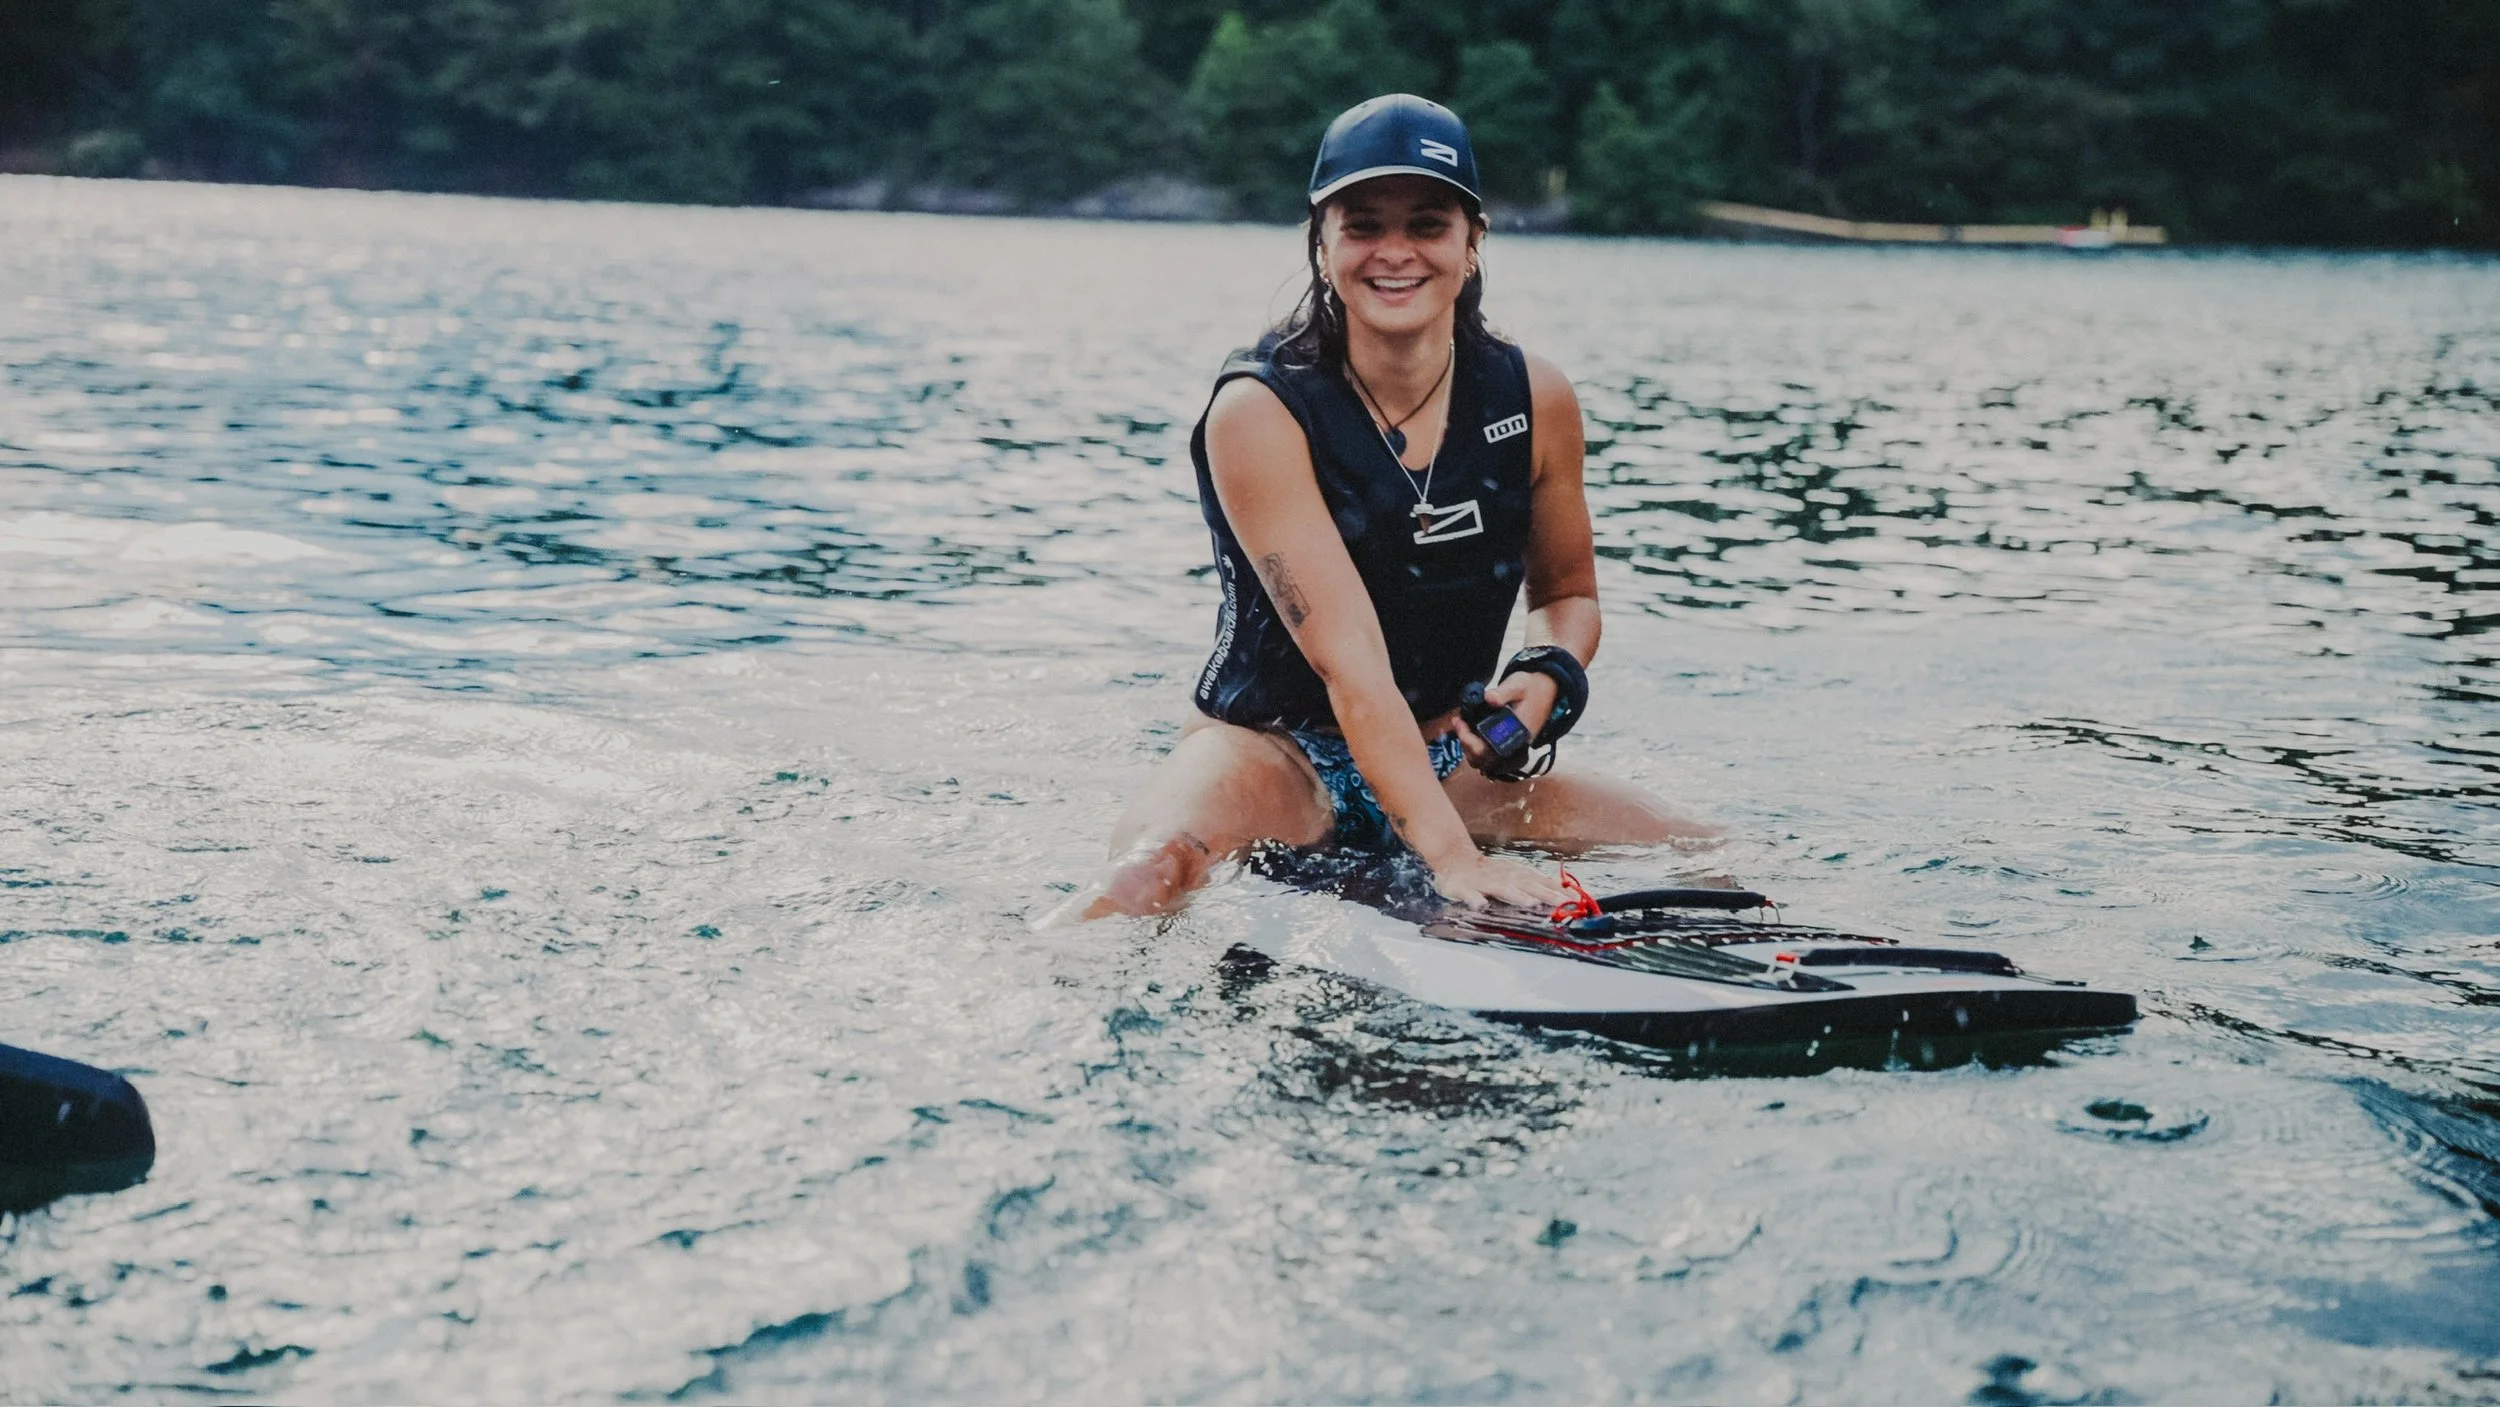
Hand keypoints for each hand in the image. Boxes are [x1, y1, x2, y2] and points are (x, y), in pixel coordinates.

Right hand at [1426, 849, 1567, 909]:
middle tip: (1562, 904)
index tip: (1578, 901)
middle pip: (1529, 886)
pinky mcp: (1466, 888)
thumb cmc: (1489, 872)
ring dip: (1517, 896)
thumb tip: (1563, 893)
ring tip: (1530, 903)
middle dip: (1546, 895)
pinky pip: (1470, 895)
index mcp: (1518, 876)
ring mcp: (1486, 883)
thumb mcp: (1515, 875)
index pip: (1544, 884)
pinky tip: (1480, 905)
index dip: (1560, 892)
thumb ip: (1536, 884)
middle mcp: (1506, 878)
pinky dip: (1475, 899)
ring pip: (1503, 889)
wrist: (1456, 859)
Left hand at [1455, 671, 1558, 772]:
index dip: (1469, 739)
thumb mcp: (1518, 684)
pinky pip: (1488, 756)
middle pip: (1482, 759)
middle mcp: (1514, 746)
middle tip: (1457, 721)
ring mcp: (1511, 748)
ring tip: (1461, 727)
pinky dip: (1475, 748)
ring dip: (1468, 747)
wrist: (1547, 691)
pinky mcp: (1508, 746)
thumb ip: (1503, 692)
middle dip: (1465, 742)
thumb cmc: (1531, 688)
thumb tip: (1489, 698)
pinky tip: (1469, 732)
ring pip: (1483, 761)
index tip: (1459, 722)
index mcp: (1517, 735)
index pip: (1488, 749)